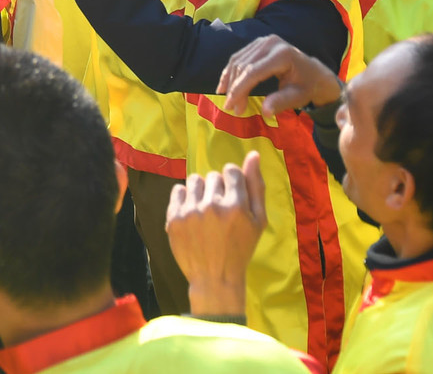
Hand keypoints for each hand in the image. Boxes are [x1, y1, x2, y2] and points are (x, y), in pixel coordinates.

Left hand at [168, 153, 265, 320]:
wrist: (214, 277)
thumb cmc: (241, 248)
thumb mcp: (258, 221)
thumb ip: (256, 186)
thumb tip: (254, 154)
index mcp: (236, 206)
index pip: (230, 170)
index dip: (232, 182)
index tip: (232, 196)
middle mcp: (212, 206)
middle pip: (212, 176)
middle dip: (217, 189)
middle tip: (219, 210)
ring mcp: (190, 212)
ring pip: (194, 180)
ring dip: (201, 191)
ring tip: (205, 211)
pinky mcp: (173, 219)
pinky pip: (177, 190)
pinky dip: (185, 198)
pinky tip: (192, 214)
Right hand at [216, 36, 342, 115]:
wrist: (313, 72)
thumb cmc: (306, 86)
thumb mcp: (298, 97)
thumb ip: (281, 102)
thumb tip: (265, 112)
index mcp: (282, 55)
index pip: (253, 72)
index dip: (239, 89)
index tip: (231, 107)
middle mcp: (271, 43)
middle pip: (243, 66)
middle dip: (234, 88)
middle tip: (231, 108)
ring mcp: (263, 40)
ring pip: (237, 60)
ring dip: (229, 81)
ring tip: (227, 100)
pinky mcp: (258, 43)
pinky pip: (239, 57)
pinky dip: (230, 72)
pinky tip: (224, 85)